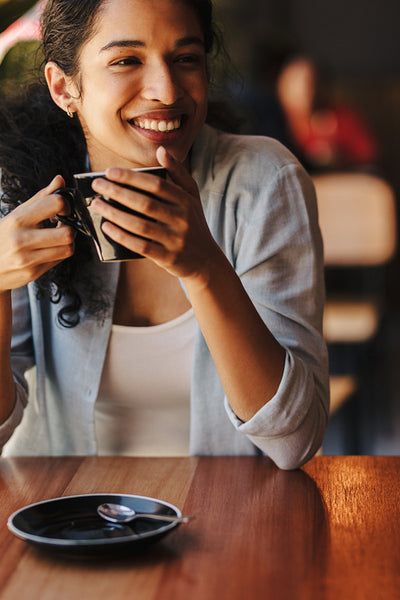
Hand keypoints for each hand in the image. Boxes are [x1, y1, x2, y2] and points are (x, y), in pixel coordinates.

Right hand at [0, 176, 75, 291]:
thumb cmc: (2, 237)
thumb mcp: (17, 214)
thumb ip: (41, 198)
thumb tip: (60, 180)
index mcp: (18, 219)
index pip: (55, 204)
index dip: (66, 205)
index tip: (63, 209)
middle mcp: (22, 239)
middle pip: (67, 233)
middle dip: (70, 228)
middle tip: (63, 225)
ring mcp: (27, 258)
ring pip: (68, 248)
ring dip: (68, 242)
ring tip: (58, 237)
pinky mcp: (33, 272)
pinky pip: (60, 260)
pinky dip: (60, 253)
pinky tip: (51, 248)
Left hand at [90, 146, 220, 284]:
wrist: (206, 260)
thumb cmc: (194, 223)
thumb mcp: (192, 197)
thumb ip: (178, 173)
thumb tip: (161, 150)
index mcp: (186, 201)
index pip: (156, 185)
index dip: (132, 177)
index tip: (110, 172)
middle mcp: (182, 219)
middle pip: (145, 203)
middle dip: (118, 192)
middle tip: (97, 185)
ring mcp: (175, 240)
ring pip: (140, 225)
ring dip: (115, 214)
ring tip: (96, 204)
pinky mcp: (168, 258)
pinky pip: (141, 246)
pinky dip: (122, 237)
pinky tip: (107, 227)